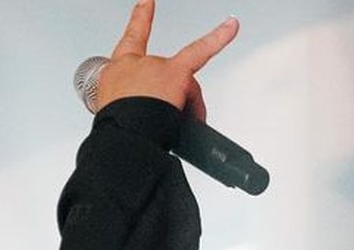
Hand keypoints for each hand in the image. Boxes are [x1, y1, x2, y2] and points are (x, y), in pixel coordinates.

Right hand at [94, 0, 239, 120]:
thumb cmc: (122, 126)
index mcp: (121, 70)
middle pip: (172, 78)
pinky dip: (220, 36)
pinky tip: (232, 26)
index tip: (147, 2)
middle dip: (178, 103)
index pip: (132, 40)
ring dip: (189, 110)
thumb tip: (167, 118)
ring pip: (188, 87)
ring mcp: (158, 66)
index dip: (141, 19)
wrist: (124, 132)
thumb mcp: (124, 113)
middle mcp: (139, 62)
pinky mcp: (176, 73)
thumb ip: (148, 106)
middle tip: (168, 125)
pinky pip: (204, 49)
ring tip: (175, 128)